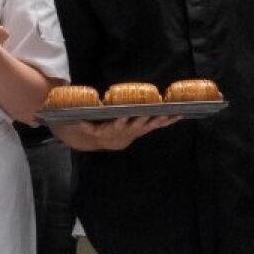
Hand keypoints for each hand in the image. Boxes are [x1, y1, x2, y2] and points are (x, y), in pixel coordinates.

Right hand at [50, 115, 180, 151]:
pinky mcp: (147, 127)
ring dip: (162, 119)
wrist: (111, 141)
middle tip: (151, 112)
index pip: (116, 126)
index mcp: (113, 129)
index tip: (123, 117)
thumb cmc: (99, 130)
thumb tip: (73, 119)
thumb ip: (82, 124)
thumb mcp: (87, 128)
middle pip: (137, 124)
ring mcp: (139, 129)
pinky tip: (180, 114)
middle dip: (144, 118)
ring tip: (174, 112)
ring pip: (152, 124)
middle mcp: (128, 130)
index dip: (120, 122)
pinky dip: (169, 119)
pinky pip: (159, 123)